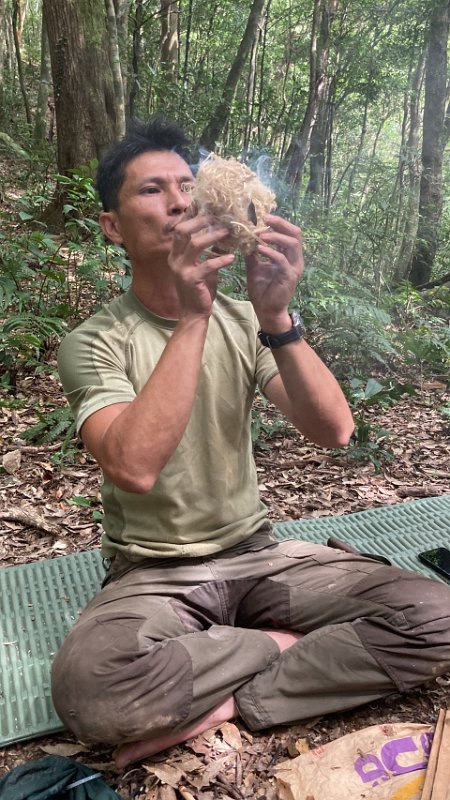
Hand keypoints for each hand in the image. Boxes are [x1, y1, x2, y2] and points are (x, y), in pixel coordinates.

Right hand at [168, 214, 234, 317]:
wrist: (194, 314)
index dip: (193, 216)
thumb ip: (209, 251)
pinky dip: (220, 260)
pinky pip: (207, 265)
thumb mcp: (203, 266)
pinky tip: (232, 258)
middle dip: (200, 221)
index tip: (207, 207)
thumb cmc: (200, 289)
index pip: (180, 228)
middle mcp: (175, 259)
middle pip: (183, 231)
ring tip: (227, 232)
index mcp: (175, 254)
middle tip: (218, 216)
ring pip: (195, 244)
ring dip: (212, 236)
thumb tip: (223, 232)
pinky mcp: (191, 280)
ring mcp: (181, 270)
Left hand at [245, 214, 303, 330]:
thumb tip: (243, 235)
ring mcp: (294, 268)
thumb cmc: (262, 289)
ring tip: (261, 235)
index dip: (279, 222)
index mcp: (288, 255)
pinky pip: (282, 260)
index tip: (263, 215)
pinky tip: (259, 249)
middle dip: (280, 223)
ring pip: (292, 243)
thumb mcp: (254, 266)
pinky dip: (271, 252)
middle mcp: (295, 259)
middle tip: (265, 219)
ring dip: (276, 236)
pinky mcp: (290, 276)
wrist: (266, 310)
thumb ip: (252, 251)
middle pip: (295, 233)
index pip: (289, 232)